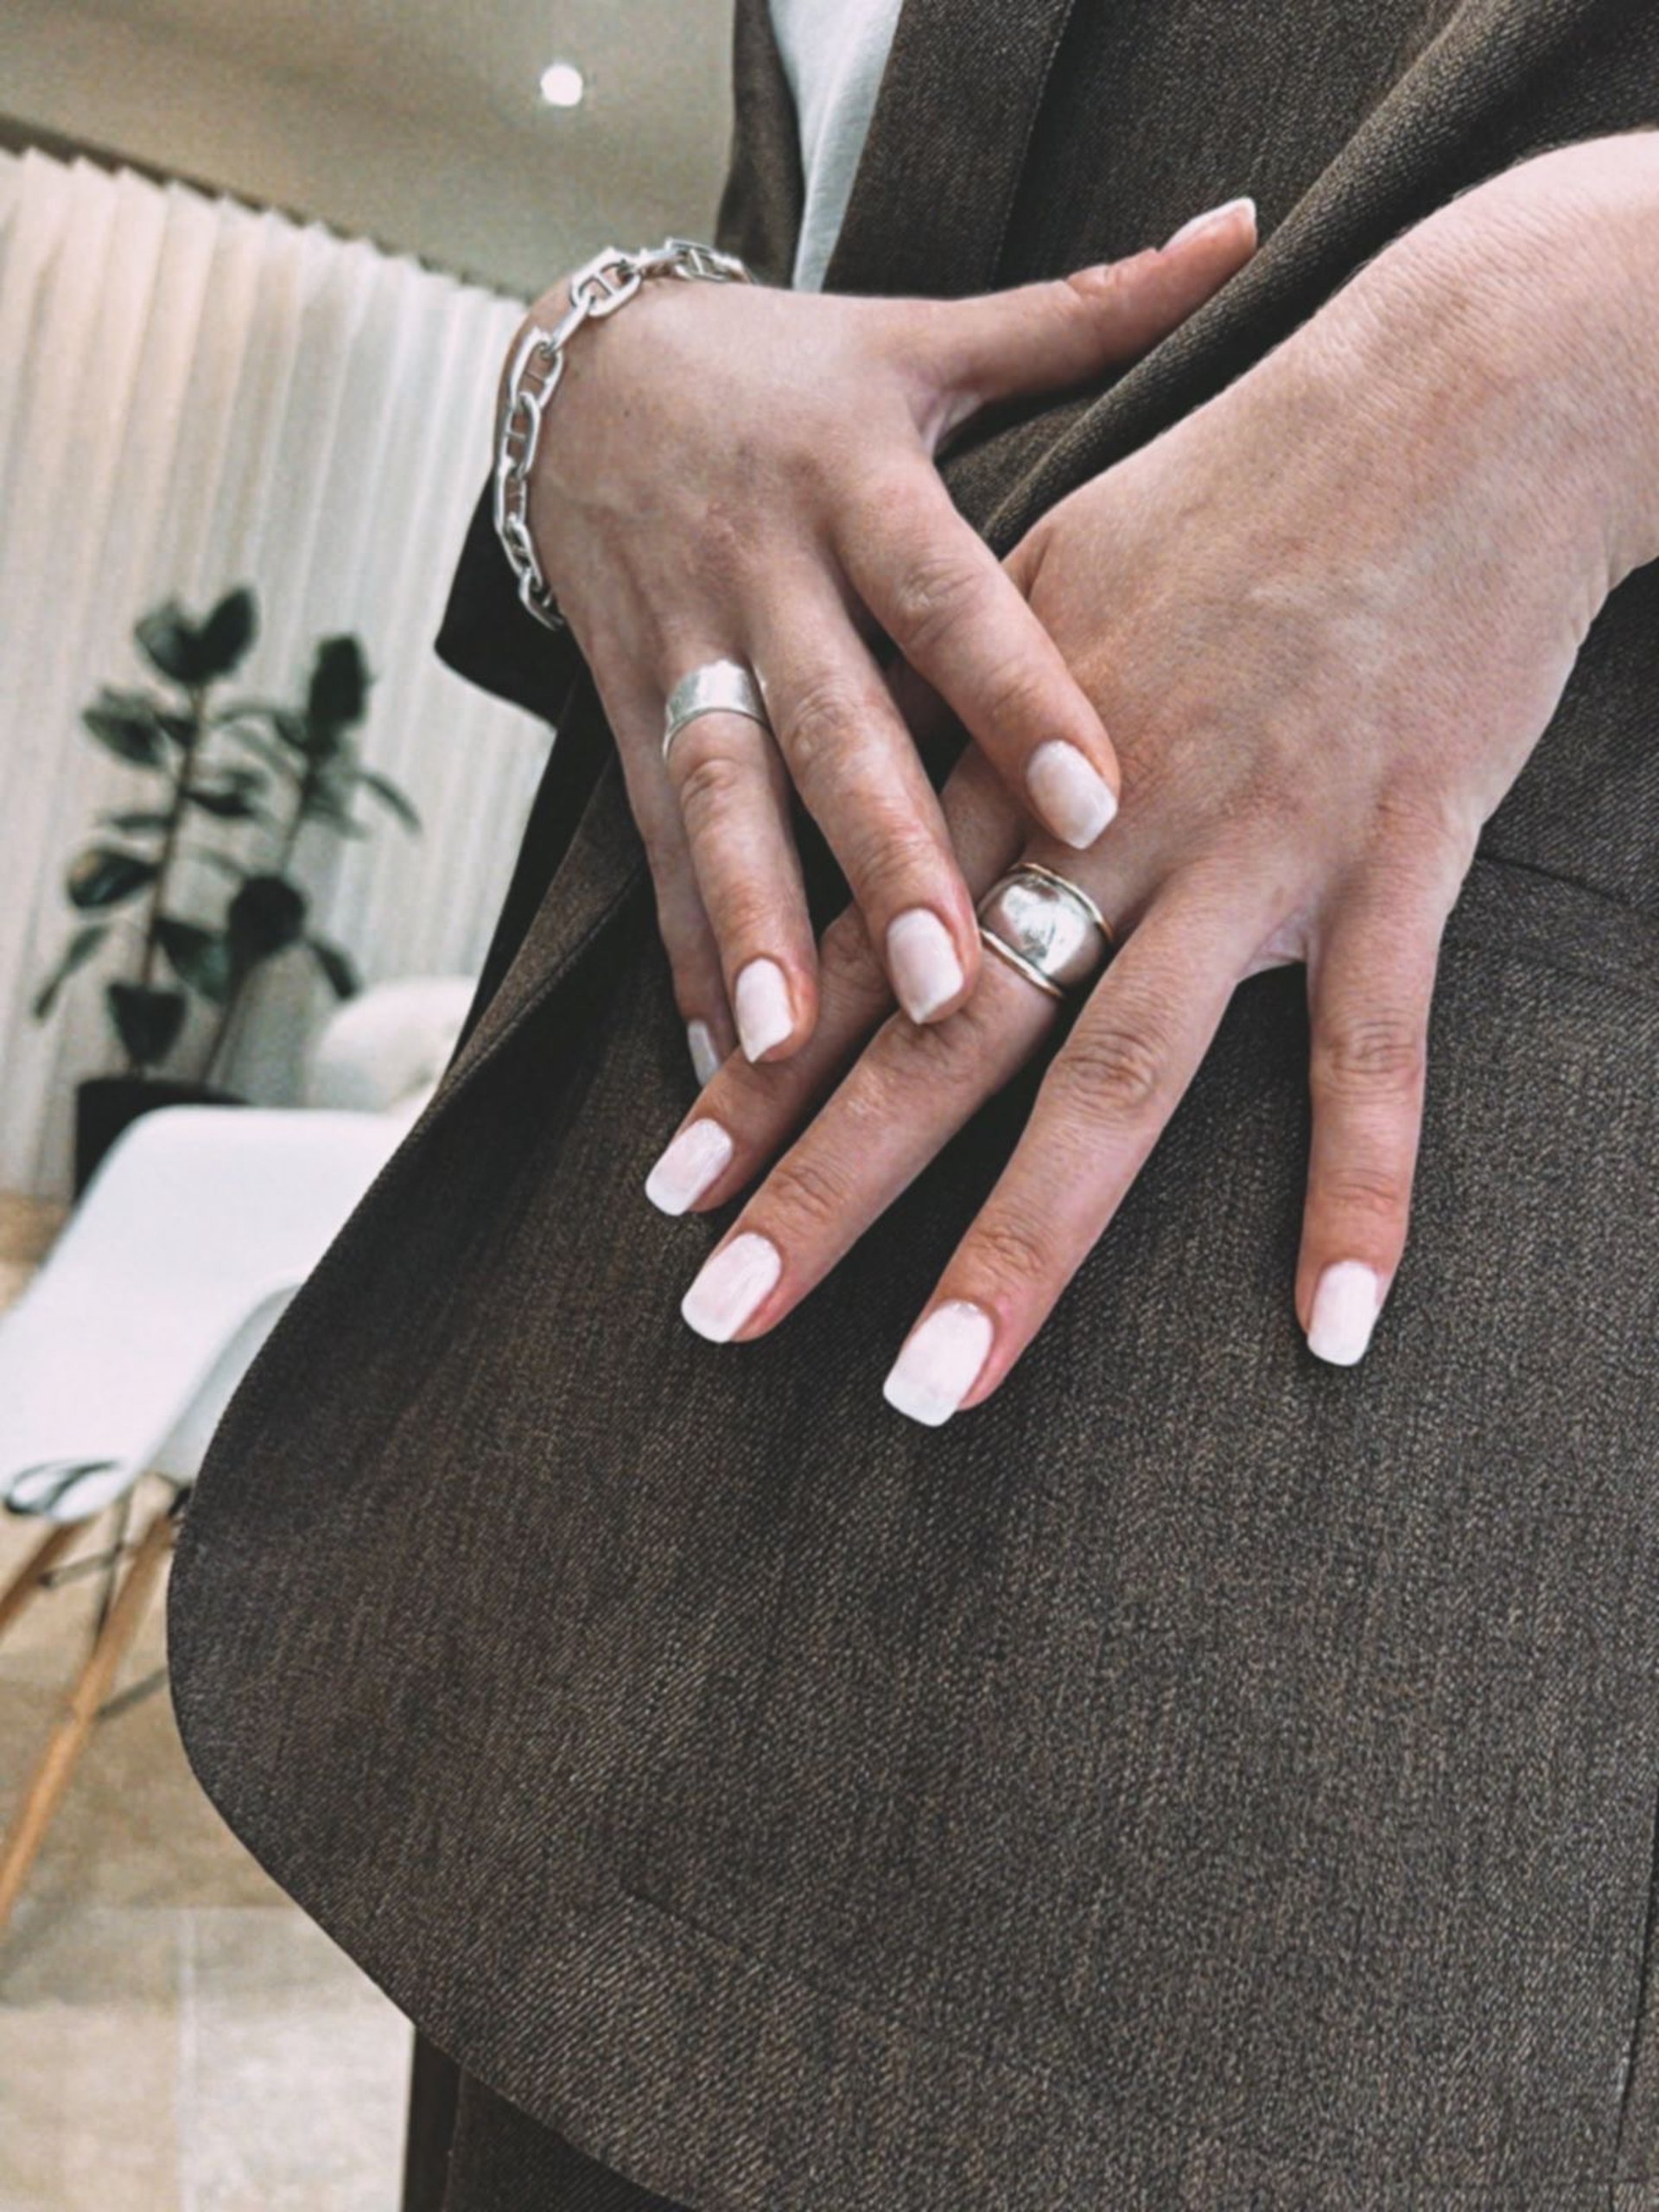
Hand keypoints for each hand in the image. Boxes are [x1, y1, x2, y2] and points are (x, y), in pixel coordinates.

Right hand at [512, 206, 1255, 1075]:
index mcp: (859, 479)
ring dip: (747, 928)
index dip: (1017, 695)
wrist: (581, 371)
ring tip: (783, 1049)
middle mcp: (764, 571)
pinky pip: (648, 839)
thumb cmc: (797, 372)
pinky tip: (711, 1061)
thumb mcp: (924, 336)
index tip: (1095, 801)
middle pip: (826, 727)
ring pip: (713, 797)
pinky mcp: (619, 705)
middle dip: (879, 860)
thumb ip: (1083, 314)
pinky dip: (679, 951)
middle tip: (950, 985)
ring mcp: (678, 646)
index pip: (949, 595)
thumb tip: (1245, 227)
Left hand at [640, 142, 1653, 1413]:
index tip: (668, 1180)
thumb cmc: (1252, 470)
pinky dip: (1359, 1193)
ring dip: (1021, 1243)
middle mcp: (1102, 819)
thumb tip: (892, 790)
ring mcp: (1248, 846)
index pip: (859, 942)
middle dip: (823, 1184)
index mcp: (1008, 752)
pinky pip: (1370, 1052)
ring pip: (1115, 1071)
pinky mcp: (1391, 855)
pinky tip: (1333, 1332)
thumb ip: (971, 702)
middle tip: (718, 1314)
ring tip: (934, 1386)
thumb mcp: (1063, 568)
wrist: (1453, 387)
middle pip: (940, 1034)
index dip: (756, 1069)